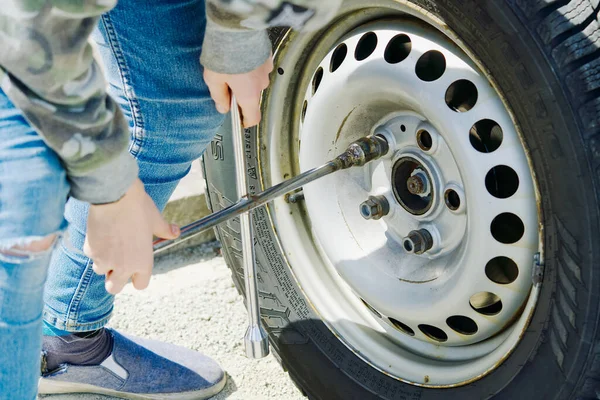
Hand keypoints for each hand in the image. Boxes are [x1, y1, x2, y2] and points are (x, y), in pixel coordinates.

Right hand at [84, 178, 179, 294]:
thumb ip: (165, 230)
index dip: (137, 277)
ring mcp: (105, 260)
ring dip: (103, 262)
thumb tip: (176, 232)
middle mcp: (123, 266)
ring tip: (110, 243)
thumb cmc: (138, 208)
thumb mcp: (156, 220)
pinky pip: (91, 255)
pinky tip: (100, 233)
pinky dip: (94, 248)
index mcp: (143, 262)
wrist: (115, 196)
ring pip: (100, 271)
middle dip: (114, 279)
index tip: (135, 269)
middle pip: (114, 288)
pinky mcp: (91, 250)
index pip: (140, 285)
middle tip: (117, 263)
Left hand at [204, 55, 273, 127]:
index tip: (240, 120)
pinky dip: (252, 64)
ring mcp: (267, 70)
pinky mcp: (268, 56)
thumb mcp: (213, 80)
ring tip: (233, 66)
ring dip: (247, 77)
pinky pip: (259, 65)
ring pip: (256, 79)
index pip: (253, 117)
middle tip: (226, 83)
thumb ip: (219, 96)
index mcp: (249, 95)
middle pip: (252, 96)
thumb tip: (222, 107)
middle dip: (241, 92)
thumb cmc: (225, 54)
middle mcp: (261, 85)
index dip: (246, 121)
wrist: (236, 30)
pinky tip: (241, 56)